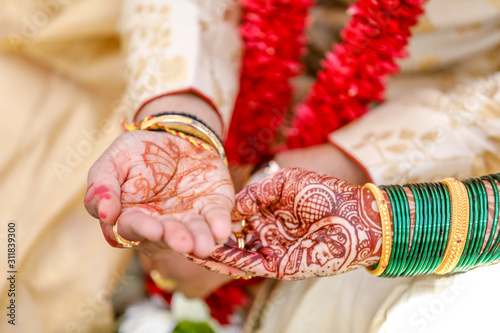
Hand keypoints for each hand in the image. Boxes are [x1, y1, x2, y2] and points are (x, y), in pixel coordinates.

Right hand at [84, 130, 233, 256]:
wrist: (175, 135)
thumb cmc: (139, 152)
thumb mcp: (114, 161)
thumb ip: (102, 186)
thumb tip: (105, 215)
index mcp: (131, 217)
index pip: (133, 228)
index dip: (143, 229)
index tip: (153, 229)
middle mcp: (161, 225)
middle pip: (165, 238)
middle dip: (174, 239)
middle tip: (182, 242)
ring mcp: (188, 219)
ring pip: (193, 234)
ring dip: (199, 239)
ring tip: (204, 245)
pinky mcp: (213, 208)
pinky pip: (216, 219)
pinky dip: (219, 225)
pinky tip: (222, 231)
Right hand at [189, 168, 381, 279]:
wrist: (358, 214)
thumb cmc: (325, 192)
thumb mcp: (285, 182)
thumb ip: (255, 193)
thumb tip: (230, 206)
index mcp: (267, 213)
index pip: (232, 219)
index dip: (212, 219)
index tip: (189, 215)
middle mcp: (266, 233)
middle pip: (229, 240)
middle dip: (206, 239)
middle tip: (178, 235)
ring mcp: (272, 250)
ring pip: (235, 256)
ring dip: (211, 253)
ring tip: (185, 245)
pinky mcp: (280, 266)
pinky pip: (249, 265)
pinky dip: (229, 262)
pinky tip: (209, 254)